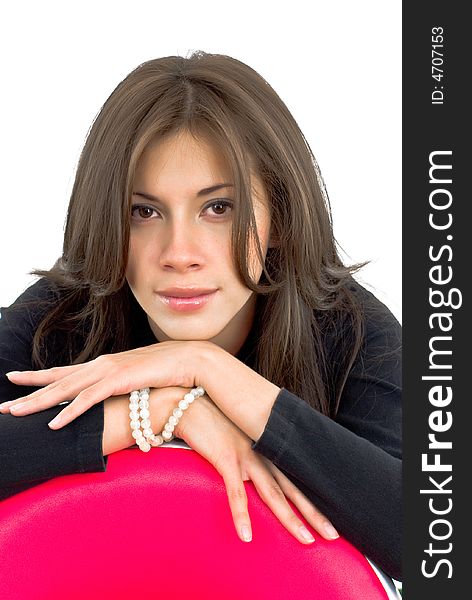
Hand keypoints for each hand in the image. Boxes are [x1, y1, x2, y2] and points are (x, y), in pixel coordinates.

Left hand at [0, 341, 200, 426]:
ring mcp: (107, 371)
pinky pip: (88, 399)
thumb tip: (113, 400)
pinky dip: (69, 411)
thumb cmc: (166, 370)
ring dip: (39, 402)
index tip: (15, 379)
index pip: (63, 372)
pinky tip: (53, 423)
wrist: (188, 360)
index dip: (38, 377)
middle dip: (28, 393)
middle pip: (56, 381)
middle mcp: (100, 365)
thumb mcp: (137, 379)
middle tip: (4, 406)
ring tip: (16, 414)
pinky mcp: (118, 380)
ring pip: (65, 389)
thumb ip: (121, 388)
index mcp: (103, 365)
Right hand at [175, 392, 338, 544]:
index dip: (313, 499)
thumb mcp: (237, 437)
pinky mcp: (226, 458)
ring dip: (290, 518)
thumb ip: (251, 452)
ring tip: (306, 540)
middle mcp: (263, 452)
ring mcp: (246, 455)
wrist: (188, 403)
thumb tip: (256, 473)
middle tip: (333, 535)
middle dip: (314, 513)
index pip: (296, 477)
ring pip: (273, 492)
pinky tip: (246, 536)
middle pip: (293, 487)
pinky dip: (241, 515)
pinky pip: (236, 492)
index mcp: (267, 448)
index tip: (328, 517)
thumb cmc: (211, 420)